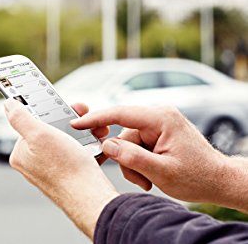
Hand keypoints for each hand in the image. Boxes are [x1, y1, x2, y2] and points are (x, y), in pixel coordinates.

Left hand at [4, 99, 117, 238]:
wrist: (92, 198)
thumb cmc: (65, 169)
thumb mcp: (39, 134)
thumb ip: (20, 117)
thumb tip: (8, 104)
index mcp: (21, 153)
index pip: (30, 122)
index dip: (47, 110)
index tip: (59, 102)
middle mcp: (34, 163)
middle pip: (51, 130)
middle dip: (69, 120)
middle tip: (82, 114)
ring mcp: (52, 169)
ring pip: (67, 140)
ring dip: (83, 131)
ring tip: (94, 129)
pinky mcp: (69, 175)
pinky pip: (78, 153)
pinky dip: (89, 146)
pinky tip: (96, 143)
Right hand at [71, 106, 247, 210]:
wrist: (219, 181)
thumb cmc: (198, 176)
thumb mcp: (162, 172)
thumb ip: (131, 157)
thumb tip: (106, 145)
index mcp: (161, 118)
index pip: (120, 113)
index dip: (95, 119)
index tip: (76, 123)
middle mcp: (159, 116)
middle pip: (123, 133)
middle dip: (125, 157)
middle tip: (138, 177)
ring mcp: (159, 125)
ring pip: (128, 142)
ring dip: (133, 163)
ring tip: (148, 179)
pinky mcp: (158, 134)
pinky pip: (136, 146)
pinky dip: (139, 162)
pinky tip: (150, 174)